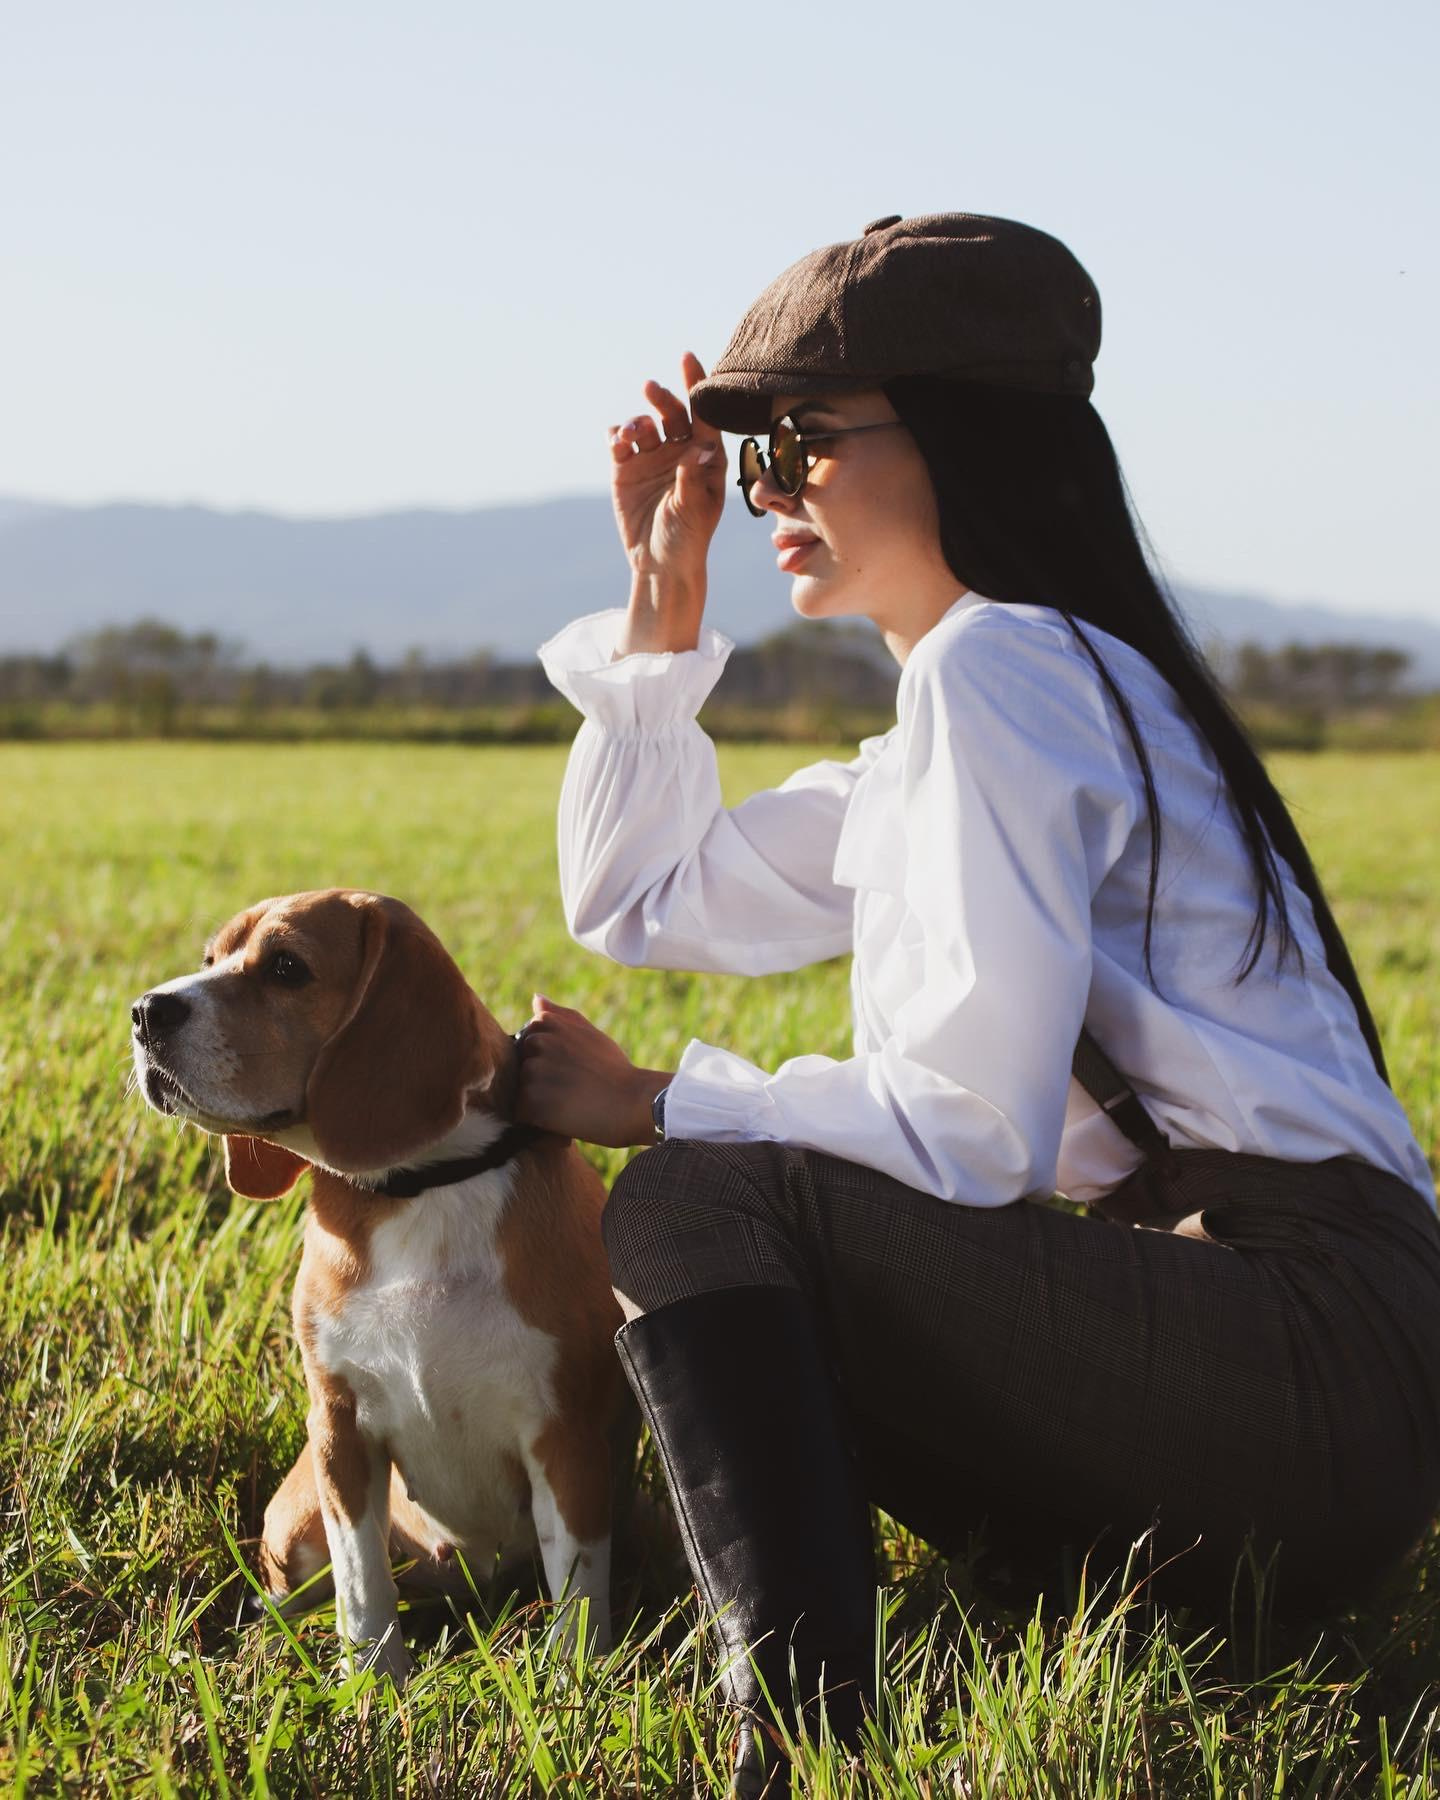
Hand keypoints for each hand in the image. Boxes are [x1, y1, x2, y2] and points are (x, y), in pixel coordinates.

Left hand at [513, 995, 669, 1148]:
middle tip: (571, 1089)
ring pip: (520, 1090)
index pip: (527, 1044)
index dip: (546, 1061)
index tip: (570, 1069)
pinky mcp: (532, 1102)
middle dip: (538, 1080)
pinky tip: (562, 1118)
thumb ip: (562, 1016)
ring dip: (537, 1101)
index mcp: (548, 1024)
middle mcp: (537, 1043)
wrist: (634, 1103)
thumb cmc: (614, 1070)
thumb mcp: (591, 1034)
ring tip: (569, 1104)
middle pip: (520, 1067)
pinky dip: (537, 1121)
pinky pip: (521, 1113)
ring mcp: (533, 1071)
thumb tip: (536, 999)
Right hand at [611, 352, 726, 654]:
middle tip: (650, 389)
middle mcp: (679, 450)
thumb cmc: (688, 538)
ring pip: (643, 425)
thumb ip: (694, 476)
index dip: (696, 384)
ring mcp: (651, 458)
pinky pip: (618, 443)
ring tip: (630, 436)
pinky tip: (616, 442)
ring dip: (636, 422)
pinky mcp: (625, 469)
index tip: (687, 358)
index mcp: (706, 455)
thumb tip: (700, 446)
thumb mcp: (694, 509)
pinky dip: (615, 437)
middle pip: (670, 412)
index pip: (703, 413)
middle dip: (661, 398)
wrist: (660, 564)